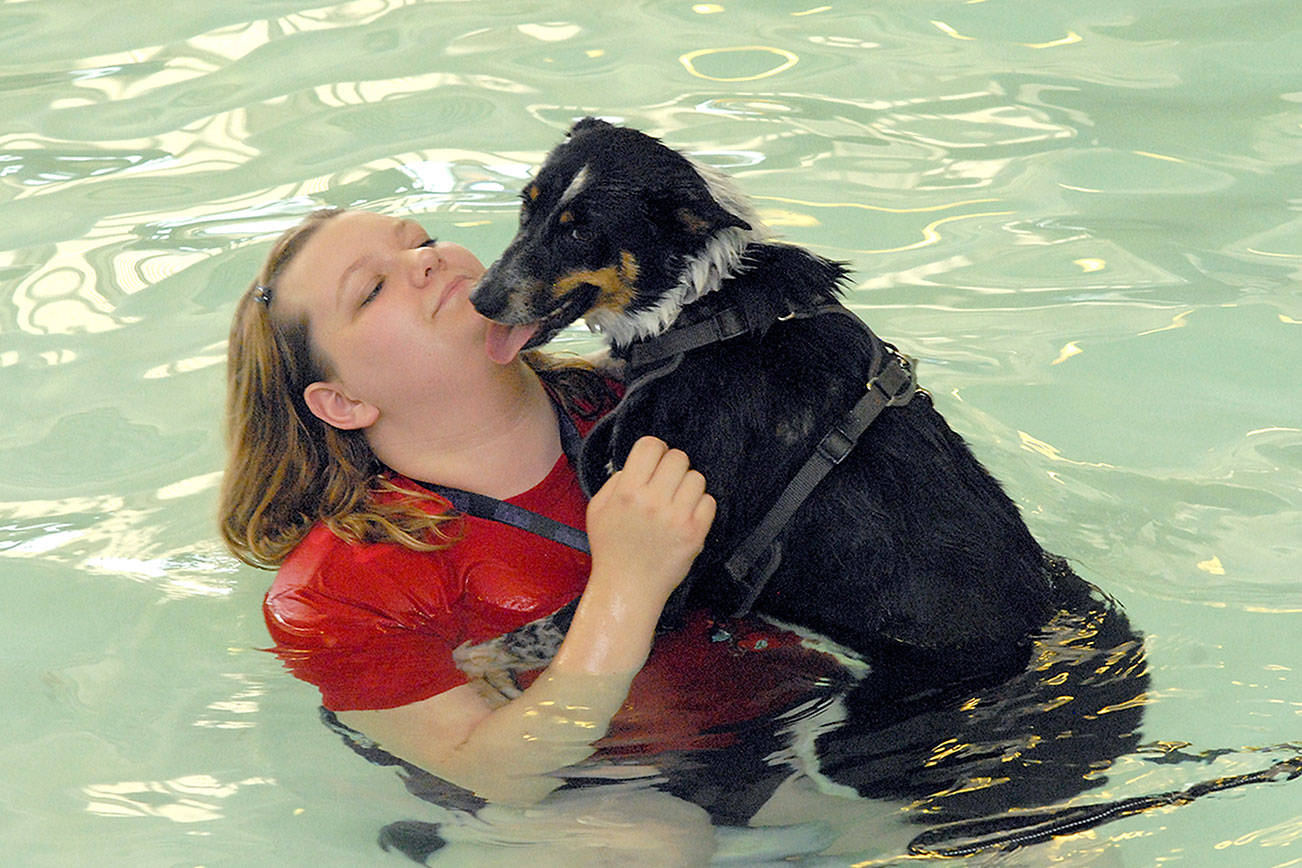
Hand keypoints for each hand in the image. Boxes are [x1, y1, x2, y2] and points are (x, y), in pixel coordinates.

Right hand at [585, 436, 715, 605]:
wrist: (628, 588)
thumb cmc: (612, 549)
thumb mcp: (598, 509)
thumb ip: (617, 480)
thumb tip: (642, 463)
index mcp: (627, 492)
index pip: (650, 445)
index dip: (655, 449)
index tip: (656, 460)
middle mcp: (652, 501)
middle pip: (678, 457)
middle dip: (673, 467)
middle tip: (667, 484)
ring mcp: (676, 517)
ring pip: (696, 478)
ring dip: (687, 486)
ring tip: (676, 502)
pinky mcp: (694, 533)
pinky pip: (709, 501)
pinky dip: (700, 506)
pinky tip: (686, 516)